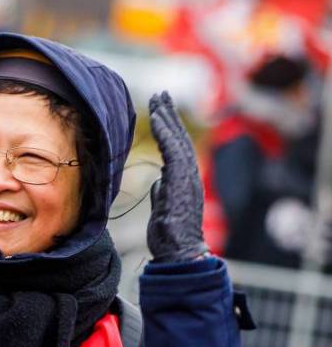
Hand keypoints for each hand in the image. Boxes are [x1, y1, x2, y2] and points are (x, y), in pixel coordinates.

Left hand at [147, 91, 207, 262]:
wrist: (180, 252)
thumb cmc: (170, 236)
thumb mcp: (162, 209)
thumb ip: (162, 192)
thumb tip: (158, 182)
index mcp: (182, 180)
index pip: (175, 148)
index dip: (168, 128)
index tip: (159, 110)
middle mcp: (188, 174)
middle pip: (179, 138)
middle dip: (169, 114)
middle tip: (160, 94)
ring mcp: (187, 177)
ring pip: (178, 140)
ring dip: (168, 118)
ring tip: (159, 99)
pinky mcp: (182, 181)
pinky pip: (174, 151)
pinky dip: (167, 134)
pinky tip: (159, 119)